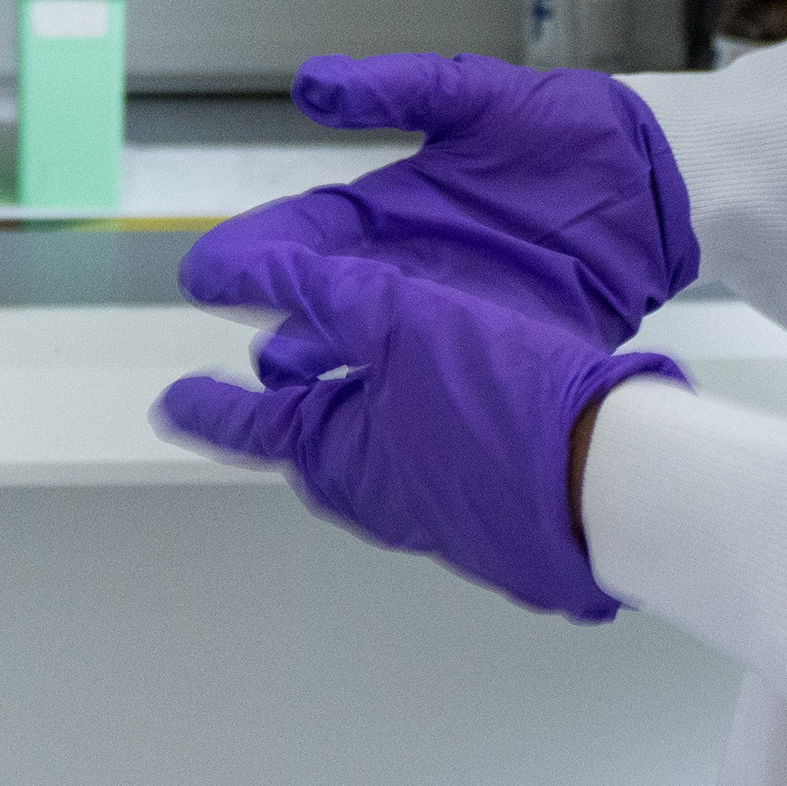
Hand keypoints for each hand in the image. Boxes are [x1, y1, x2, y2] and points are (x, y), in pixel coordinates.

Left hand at [155, 239, 681, 621]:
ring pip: (383, 443)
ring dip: (366, 400)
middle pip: (318, 434)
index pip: (251, 423)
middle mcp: (380, 495)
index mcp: (338, 457)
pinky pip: (440, 455)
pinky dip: (427, 416)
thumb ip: (312, 293)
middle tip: (274, 367)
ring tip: (366, 367)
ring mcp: (441, 509)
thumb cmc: (504, 405)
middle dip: (295, 395)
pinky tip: (459, 387)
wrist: (616, 480)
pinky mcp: (497, 508)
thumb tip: (226, 276)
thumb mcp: (395, 318)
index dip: (208, 402)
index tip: (170, 402)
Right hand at [176, 53, 693, 346]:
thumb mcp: (472, 94)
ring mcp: (458, 310)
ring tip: (292, 394)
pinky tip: (387, 412)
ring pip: (379, 347)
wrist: (657, 175)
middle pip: (329, 303)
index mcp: (393, 210)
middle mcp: (414, 267)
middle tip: (239, 350)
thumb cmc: (566, 127)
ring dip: (339, 369)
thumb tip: (311, 84)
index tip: (206, 270)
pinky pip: (453, 372)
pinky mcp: (509, 345)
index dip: (256, 252)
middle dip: (282, 325)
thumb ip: (395, 88)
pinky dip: (417, 390)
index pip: (308, 236)